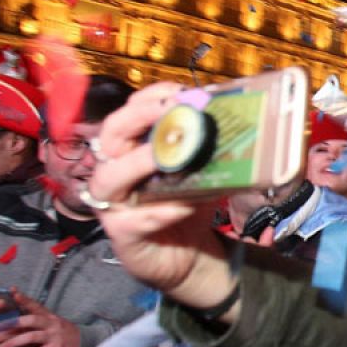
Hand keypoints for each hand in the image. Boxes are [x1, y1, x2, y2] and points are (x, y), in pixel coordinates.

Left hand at [0, 291, 82, 346]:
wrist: (85, 344)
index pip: (36, 305)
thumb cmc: (64, 334)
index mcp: (50, 316)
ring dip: (14, 342)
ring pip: (32, 337)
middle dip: (14, 322)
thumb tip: (17, 316)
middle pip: (32, 319)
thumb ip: (38, 319)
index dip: (24, 298)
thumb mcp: (53, 323)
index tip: (12, 291)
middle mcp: (52, 324)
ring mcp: (54, 336)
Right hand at [86, 83, 235, 310]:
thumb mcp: (201, 172)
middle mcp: (114, 172)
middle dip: (137, 118)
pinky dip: (157, 212)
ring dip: (139, 162)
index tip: (178, 91)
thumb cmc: (188, 204)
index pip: (128, 113)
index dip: (149, 98)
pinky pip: (132, 222)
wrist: (189, 256)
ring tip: (163, 156)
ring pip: (110, 178)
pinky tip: (181, 206)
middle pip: (109, 136)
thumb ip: (208, 149)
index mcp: (130, 150)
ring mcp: (113, 205)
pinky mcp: (121, 235)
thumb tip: (237, 122)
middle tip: (169, 111)